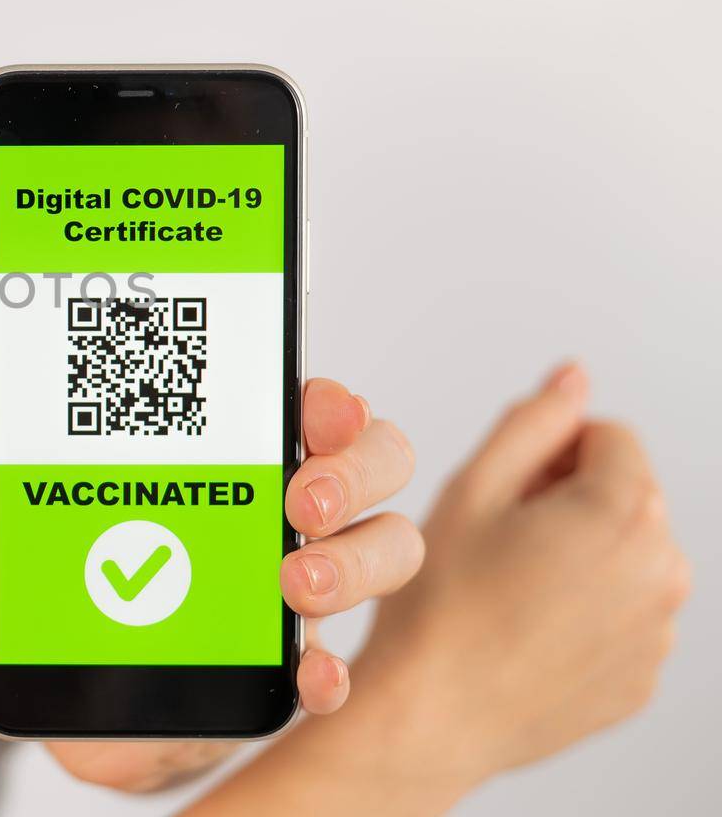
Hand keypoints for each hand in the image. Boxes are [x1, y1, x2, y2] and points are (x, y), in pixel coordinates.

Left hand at [0, 378, 422, 792]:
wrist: (94, 689)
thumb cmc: (78, 591)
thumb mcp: (21, 563)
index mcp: (231, 452)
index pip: (302, 402)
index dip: (325, 397)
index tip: (314, 401)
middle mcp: (285, 507)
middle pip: (369, 461)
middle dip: (348, 470)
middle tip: (300, 495)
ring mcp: (302, 579)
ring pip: (383, 546)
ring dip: (355, 559)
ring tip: (298, 582)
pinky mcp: (297, 656)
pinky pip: (340, 659)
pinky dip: (333, 670)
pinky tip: (313, 677)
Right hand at [353, 363, 689, 787]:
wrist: (431, 714)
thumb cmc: (439, 606)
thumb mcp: (471, 488)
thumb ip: (532, 421)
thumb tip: (573, 377)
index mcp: (622, 512)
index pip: (610, 436)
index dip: (550, 450)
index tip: (506, 491)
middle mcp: (661, 570)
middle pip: (627, 494)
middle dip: (571, 501)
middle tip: (499, 539)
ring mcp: (658, 630)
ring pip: (626, 555)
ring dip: (582, 554)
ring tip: (509, 587)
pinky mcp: (642, 675)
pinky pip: (623, 615)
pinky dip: (585, 611)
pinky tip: (525, 627)